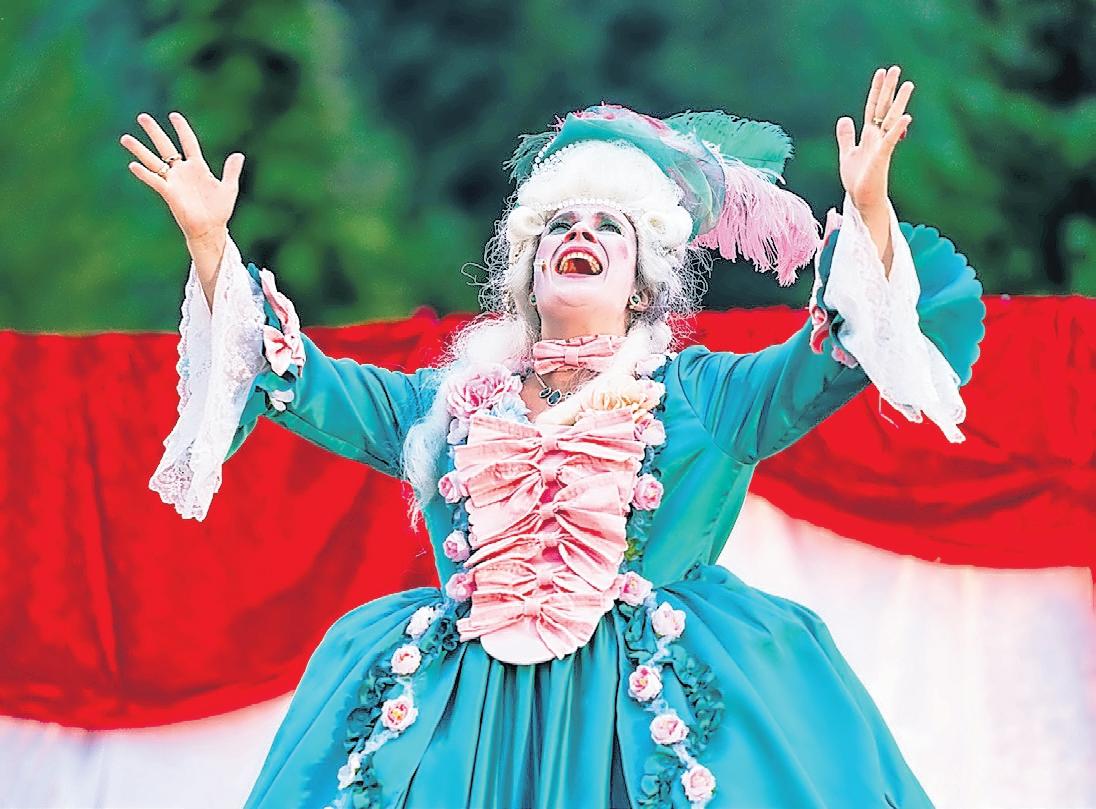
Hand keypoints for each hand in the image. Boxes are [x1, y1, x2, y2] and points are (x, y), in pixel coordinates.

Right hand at [119, 111, 244, 240]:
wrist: (212, 229)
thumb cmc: (219, 211)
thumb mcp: (228, 188)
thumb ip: (231, 171)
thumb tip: (238, 154)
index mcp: (198, 167)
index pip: (188, 142)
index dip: (182, 128)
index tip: (173, 115)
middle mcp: (182, 172)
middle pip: (165, 147)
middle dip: (154, 132)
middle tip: (142, 117)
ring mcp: (174, 182)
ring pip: (153, 161)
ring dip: (139, 150)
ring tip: (125, 138)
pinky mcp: (170, 194)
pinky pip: (155, 181)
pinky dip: (145, 174)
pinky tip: (133, 165)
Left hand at [835, 65, 912, 211]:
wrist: (862, 199)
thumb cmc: (857, 179)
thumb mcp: (847, 154)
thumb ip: (846, 136)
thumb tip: (844, 118)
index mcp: (869, 135)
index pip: (873, 108)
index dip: (876, 90)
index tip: (881, 72)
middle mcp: (877, 137)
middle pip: (884, 108)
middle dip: (889, 89)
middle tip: (895, 68)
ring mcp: (882, 146)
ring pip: (892, 120)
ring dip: (899, 102)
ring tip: (908, 84)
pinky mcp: (882, 158)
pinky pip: (891, 141)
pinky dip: (897, 129)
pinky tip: (906, 117)